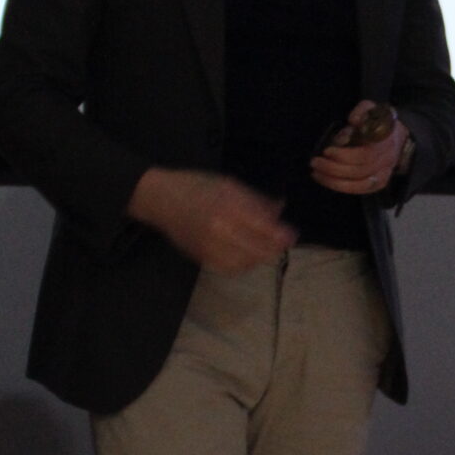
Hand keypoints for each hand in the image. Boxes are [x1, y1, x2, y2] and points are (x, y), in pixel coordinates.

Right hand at [128, 166, 293, 272]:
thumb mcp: (229, 185)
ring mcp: (209, 248)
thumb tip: (280, 209)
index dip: (281, 235)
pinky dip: (244, 265)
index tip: (292, 235)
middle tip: (282, 242)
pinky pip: (230, 269)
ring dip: (260, 257)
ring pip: (246, 263)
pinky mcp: (202, 258)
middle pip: (257, 250)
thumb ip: (255, 200)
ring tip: (265, 247)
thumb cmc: (197, 186)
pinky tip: (248, 256)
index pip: (262, 229)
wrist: (161, 200)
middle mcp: (219, 231)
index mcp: (227, 208)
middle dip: (273, 248)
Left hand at [311, 100, 406, 195]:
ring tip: (316, 173)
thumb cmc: (377, 122)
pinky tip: (326, 180)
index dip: (345, 156)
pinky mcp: (379, 183)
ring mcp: (385, 172)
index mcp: (385, 140)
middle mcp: (387, 158)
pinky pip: (360, 190)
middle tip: (315, 162)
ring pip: (360, 184)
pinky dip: (341, 187)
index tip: (327, 150)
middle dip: (334, 168)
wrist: (395, 137)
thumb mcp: (370, 109)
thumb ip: (361, 112)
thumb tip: (353, 121)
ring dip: (335, 181)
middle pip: (361, 169)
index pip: (366, 153)